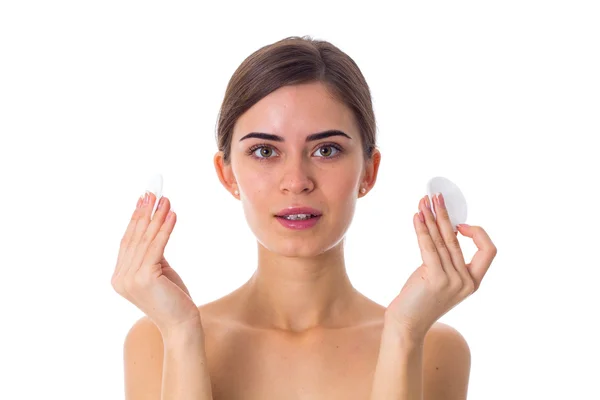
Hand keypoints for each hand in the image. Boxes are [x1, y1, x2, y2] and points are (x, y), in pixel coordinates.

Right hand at [111, 192, 199, 335]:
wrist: (181, 325)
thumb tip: (155, 226)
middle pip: (134, 237)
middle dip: (144, 212)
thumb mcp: (158, 272)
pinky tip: (172, 215)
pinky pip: (157, 247)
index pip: (127, 241)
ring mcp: (129, 279)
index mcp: (119, 277)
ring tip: (165, 199)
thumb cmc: (173, 299)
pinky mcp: (144, 278)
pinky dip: (165, 229)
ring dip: (156, 217)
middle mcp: (120, 278)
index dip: (136, 218)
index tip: (143, 198)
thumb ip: (151, 254)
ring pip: (146, 240)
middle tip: (153, 191)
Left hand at [385, 193, 496, 339]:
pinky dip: (422, 229)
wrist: (406, 325)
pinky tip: (417, 216)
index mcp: (473, 282)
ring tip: (423, 201)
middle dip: (445, 214)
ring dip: (431, 217)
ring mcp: (452, 281)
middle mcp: (466, 282)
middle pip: (457, 239)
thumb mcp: (439, 277)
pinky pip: (429, 247)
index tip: (459, 224)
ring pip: (443, 240)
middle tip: (436, 196)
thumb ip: (446, 258)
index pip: (489, 251)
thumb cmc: (419, 300)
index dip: (477, 234)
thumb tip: (444, 227)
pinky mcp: (435, 278)